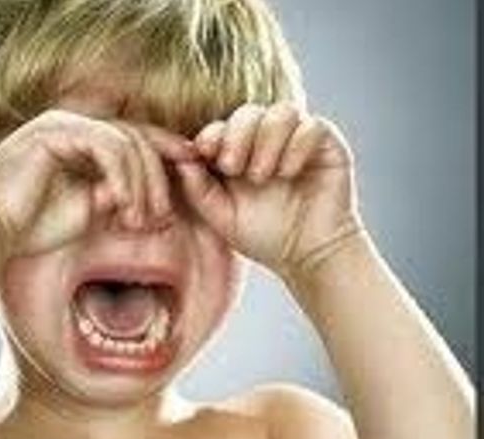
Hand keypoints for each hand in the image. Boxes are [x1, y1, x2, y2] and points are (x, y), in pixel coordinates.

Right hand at [0, 109, 192, 256]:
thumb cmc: (33, 227)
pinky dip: (122, 176)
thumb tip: (143, 198)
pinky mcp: (54, 131)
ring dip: (142, 183)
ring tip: (141, 220)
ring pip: (127, 142)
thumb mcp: (88, 213)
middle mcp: (76, 126)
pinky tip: (121, 204)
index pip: (136, 141)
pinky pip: (106, 146)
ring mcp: (64, 124)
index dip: (167, 154)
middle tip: (162, 218)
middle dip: (159, 179)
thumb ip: (117, 199)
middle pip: (138, 139)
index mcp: (84, 142)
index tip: (192, 175)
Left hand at [174, 101, 362, 277]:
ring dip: (266, 140)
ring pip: (281, 112)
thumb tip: (181, 159)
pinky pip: (313, 125)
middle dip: (236, 136)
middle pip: (248, 112)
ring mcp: (298, 140)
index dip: (211, 134)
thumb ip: (199, 190)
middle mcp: (269, 141)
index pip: (222, 127)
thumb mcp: (222, 217)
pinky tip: (288, 173)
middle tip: (231, 167)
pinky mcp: (327, 145)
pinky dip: (296, 145)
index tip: (204, 151)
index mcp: (240, 153)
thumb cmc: (265, 237)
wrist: (309, 256)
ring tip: (261, 175)